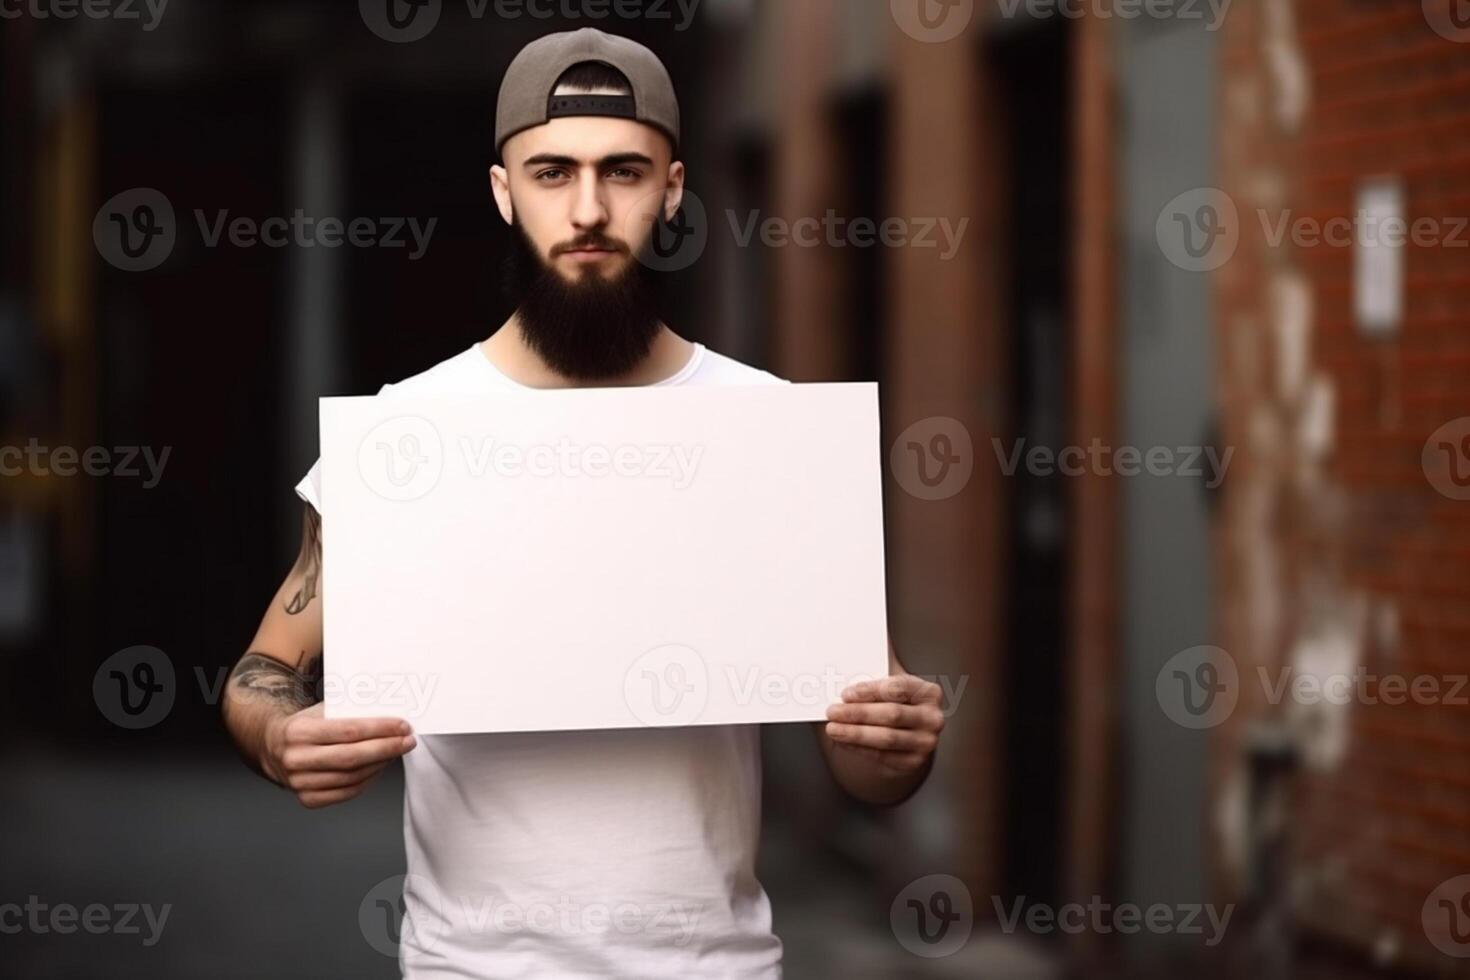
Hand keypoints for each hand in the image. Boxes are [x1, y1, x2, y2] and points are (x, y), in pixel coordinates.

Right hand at [262, 703, 416, 808]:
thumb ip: (349, 710)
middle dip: (387, 748)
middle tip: (408, 741)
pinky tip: (379, 767)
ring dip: (381, 764)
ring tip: (396, 752)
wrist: (274, 747)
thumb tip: (390, 709)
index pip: (349, 730)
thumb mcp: (321, 709)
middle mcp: (296, 759)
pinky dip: (368, 780)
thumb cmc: (306, 725)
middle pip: (352, 757)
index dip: (380, 729)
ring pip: (352, 777)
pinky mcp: (307, 799)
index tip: (403, 726)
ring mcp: (300, 782)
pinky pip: (347, 792)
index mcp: (298, 731)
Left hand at [824, 674, 944, 776]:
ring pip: (886, 738)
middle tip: (832, 711)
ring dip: (855, 733)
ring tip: (833, 728)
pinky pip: (882, 756)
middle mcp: (933, 718)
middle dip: (858, 713)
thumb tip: (849, 650)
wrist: (908, 731)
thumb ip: (876, 666)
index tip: (846, 694)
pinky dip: (858, 748)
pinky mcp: (914, 762)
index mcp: (929, 692)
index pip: (899, 687)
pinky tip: (843, 740)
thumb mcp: (891, 682)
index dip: (871, 691)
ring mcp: (926, 742)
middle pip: (892, 714)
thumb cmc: (895, 701)